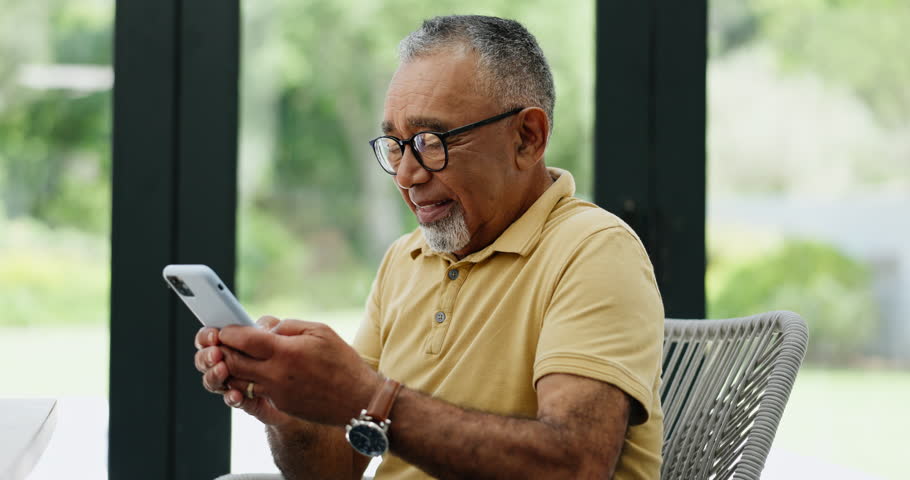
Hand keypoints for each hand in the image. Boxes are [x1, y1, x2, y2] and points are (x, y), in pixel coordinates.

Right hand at [194, 316, 297, 426]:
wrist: (314, 387)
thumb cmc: (301, 356)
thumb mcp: (288, 336)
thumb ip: (272, 327)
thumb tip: (259, 326)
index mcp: (237, 343)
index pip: (211, 338)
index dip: (207, 336)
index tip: (214, 335)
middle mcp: (232, 363)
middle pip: (206, 360)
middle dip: (206, 357)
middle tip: (216, 354)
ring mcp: (238, 383)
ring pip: (213, 382)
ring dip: (214, 376)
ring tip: (223, 370)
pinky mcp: (250, 401)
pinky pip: (234, 401)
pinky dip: (232, 397)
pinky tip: (236, 394)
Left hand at [218, 319, 382, 425]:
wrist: (358, 399)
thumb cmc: (342, 361)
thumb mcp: (320, 331)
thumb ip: (288, 326)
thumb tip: (264, 328)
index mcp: (286, 352)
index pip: (244, 340)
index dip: (229, 332)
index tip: (225, 328)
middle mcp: (276, 375)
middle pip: (233, 362)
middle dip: (223, 350)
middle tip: (220, 342)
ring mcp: (276, 393)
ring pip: (238, 381)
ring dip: (230, 368)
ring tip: (231, 357)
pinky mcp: (280, 405)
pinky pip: (254, 392)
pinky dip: (247, 381)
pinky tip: (251, 371)